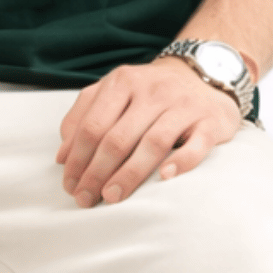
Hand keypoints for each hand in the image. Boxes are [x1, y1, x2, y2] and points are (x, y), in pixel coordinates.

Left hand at [55, 58, 242, 206]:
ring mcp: (183, 105)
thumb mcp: (113, 93)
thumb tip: (62, 157)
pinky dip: (181, 162)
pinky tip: (165, 177)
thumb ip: (83, 117)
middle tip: (86, 198)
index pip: (93, 125)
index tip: (70, 185)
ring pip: (153, 142)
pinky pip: (196, 144)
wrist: (202, 74)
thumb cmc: (149, 93)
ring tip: (112, 196)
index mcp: (122, 82)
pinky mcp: (210, 121)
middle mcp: (152, 90)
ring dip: (129, 173)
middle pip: (118, 137)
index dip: (78, 159)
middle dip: (97, 172)